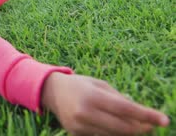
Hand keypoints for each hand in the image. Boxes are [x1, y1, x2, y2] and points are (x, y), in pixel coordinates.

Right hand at [41, 73, 169, 134]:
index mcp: (93, 97)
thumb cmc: (80, 85)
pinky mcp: (76, 133)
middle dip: (141, 128)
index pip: (126, 109)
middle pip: (123, 128)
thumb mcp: (100, 85)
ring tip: (135, 125)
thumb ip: (119, 98)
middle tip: (151, 125)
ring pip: (114, 135)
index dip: (147, 115)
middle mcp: (86, 113)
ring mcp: (80, 126)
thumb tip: (140, 113)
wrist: (51, 92)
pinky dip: (112, 133)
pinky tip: (115, 126)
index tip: (164, 120)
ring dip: (128, 132)